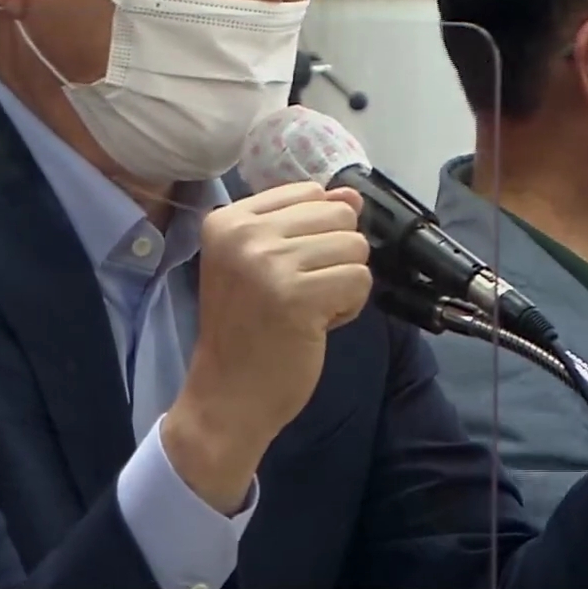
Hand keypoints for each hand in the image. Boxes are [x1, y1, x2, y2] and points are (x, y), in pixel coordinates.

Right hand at [163, 182, 372, 513]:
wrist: (227, 396)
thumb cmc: (246, 330)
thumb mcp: (264, 264)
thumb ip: (306, 223)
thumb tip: (353, 195)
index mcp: (228, 219)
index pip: (310, 192)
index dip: (316, 232)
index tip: (287, 271)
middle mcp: (245, 233)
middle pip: (339, 214)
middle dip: (335, 256)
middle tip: (301, 293)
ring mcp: (269, 262)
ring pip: (355, 246)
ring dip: (343, 283)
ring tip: (308, 309)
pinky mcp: (298, 296)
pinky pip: (360, 279)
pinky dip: (350, 306)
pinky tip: (317, 325)